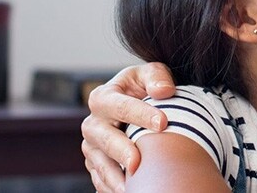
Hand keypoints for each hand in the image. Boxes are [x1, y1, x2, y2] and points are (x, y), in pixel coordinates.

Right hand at [81, 63, 177, 192]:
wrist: (134, 107)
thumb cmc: (143, 89)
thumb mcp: (149, 75)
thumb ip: (156, 77)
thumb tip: (164, 90)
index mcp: (103, 97)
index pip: (120, 105)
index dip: (141, 114)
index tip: (162, 123)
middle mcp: (92, 124)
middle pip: (104, 139)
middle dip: (121, 150)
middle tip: (138, 162)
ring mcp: (92, 148)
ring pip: (100, 164)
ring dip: (115, 177)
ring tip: (132, 187)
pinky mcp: (95, 166)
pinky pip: (100, 181)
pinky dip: (112, 188)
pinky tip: (128, 192)